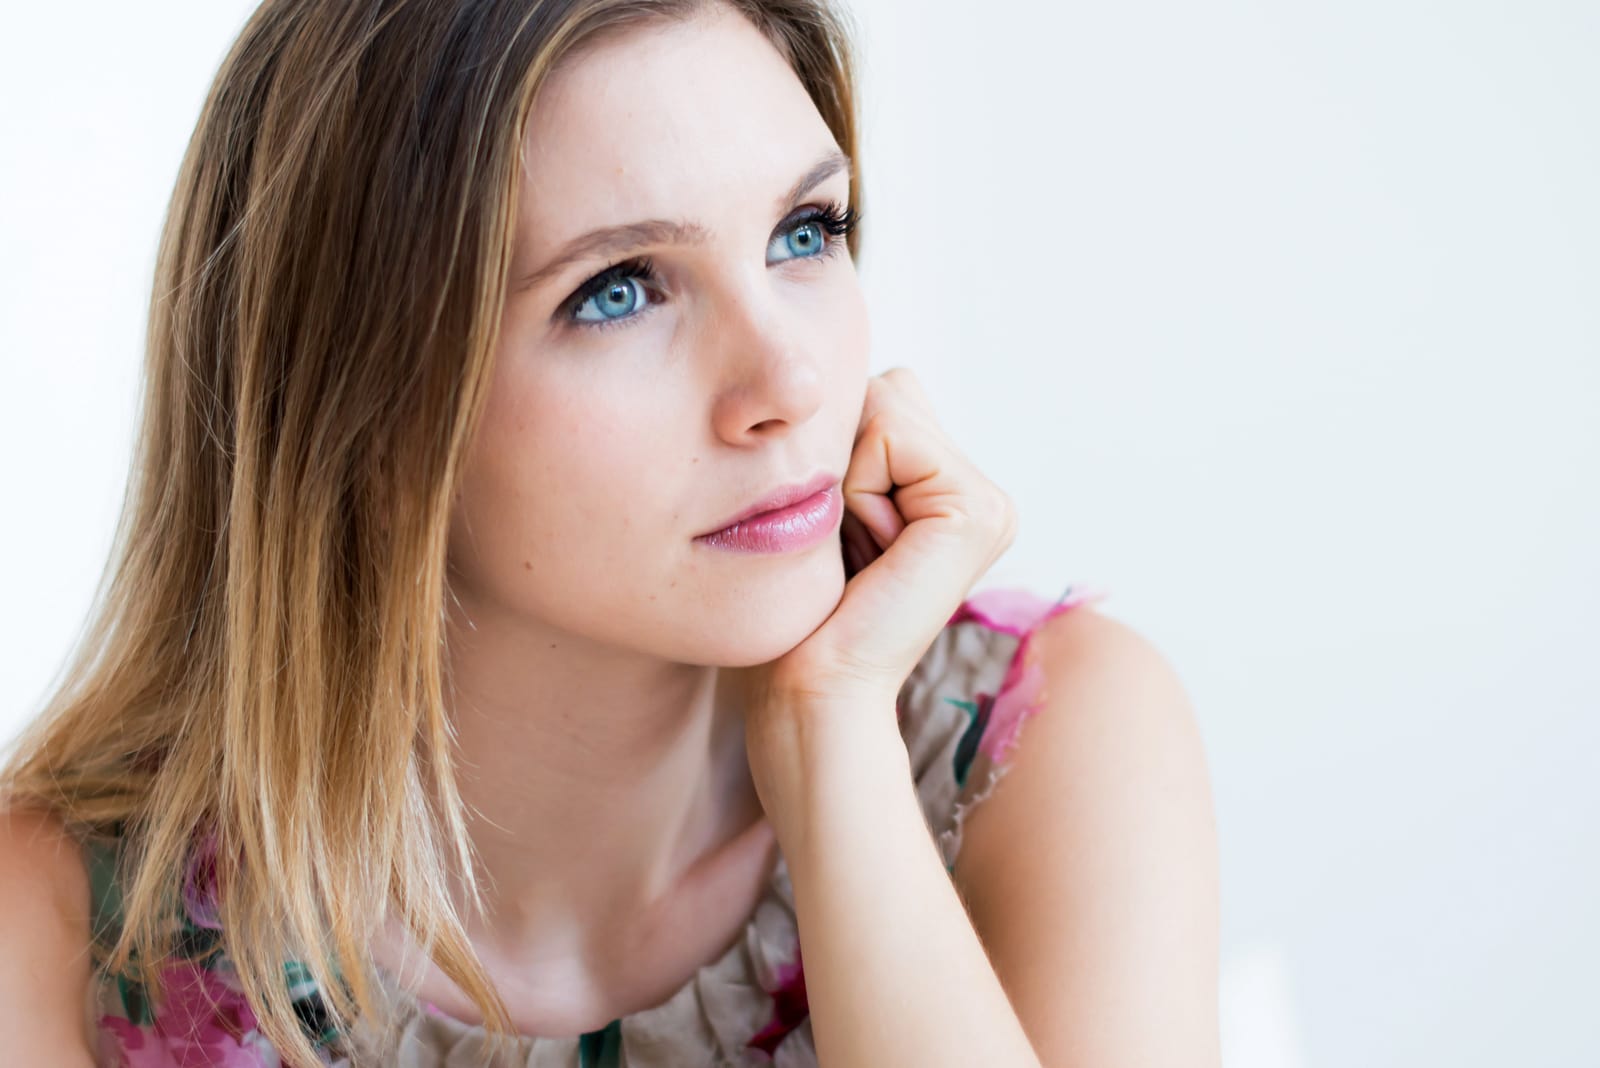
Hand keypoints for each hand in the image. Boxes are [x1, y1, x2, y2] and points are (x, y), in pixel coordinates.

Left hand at [738, 367, 1018, 722]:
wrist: (814, 688)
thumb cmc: (802, 609)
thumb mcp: (827, 506)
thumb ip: (852, 440)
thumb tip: (833, 372)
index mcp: (951, 492)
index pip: (882, 396)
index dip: (836, 451)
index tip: (836, 534)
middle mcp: (982, 494)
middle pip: (887, 391)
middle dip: (843, 453)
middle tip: (845, 543)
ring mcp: (989, 503)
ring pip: (887, 404)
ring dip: (847, 472)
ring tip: (857, 548)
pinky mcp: (980, 511)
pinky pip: (892, 435)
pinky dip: (859, 486)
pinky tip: (872, 552)